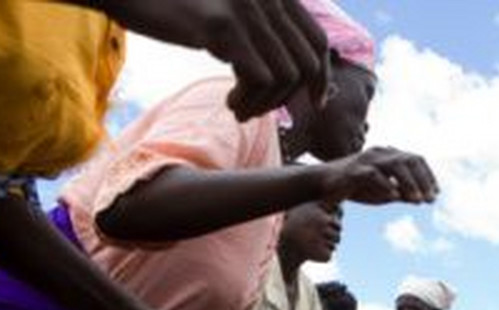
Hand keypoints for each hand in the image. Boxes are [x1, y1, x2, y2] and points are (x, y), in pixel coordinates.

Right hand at [98, 0, 330, 120]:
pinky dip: (250, 100)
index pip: (318, 41)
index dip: (321, 77)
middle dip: (290, 98)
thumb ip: (262, 36)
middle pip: (307, 64)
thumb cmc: (176, 10)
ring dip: (265, 104)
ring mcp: (247, 9)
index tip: (314, 103)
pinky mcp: (222, 25)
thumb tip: (294, 76)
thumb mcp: (229, 19)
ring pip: (286, 77)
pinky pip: (261, 78)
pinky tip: (230, 102)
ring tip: (239, 107)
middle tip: (260, 110)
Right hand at [321, 147, 439, 204]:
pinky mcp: (354, 170)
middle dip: (423, 180)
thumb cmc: (356, 187)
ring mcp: (367, 159)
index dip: (428, 176)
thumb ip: (401, 192)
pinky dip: (386, 185)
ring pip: (395, 164)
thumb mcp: (383, 191)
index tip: (436, 195)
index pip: (415, 159)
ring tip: (417, 201)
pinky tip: (395, 198)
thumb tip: (422, 199)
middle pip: (409, 160)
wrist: (324, 184)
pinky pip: (374, 174)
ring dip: (409, 183)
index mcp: (388, 155)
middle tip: (430, 200)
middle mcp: (380, 153)